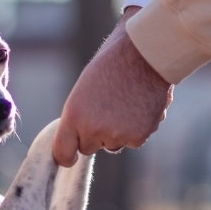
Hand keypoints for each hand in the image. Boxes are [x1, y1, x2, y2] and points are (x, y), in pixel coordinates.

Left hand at [53, 8, 172, 164]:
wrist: (147, 52)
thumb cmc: (112, 65)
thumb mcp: (83, 89)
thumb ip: (78, 118)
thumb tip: (78, 143)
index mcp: (74, 115)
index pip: (63, 153)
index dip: (66, 156)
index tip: (69, 157)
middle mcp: (93, 129)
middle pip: (88, 148)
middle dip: (94, 134)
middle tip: (106, 107)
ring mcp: (116, 135)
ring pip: (112, 144)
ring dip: (117, 131)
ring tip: (125, 102)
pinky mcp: (138, 137)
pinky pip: (132, 141)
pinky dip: (136, 128)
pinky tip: (139, 106)